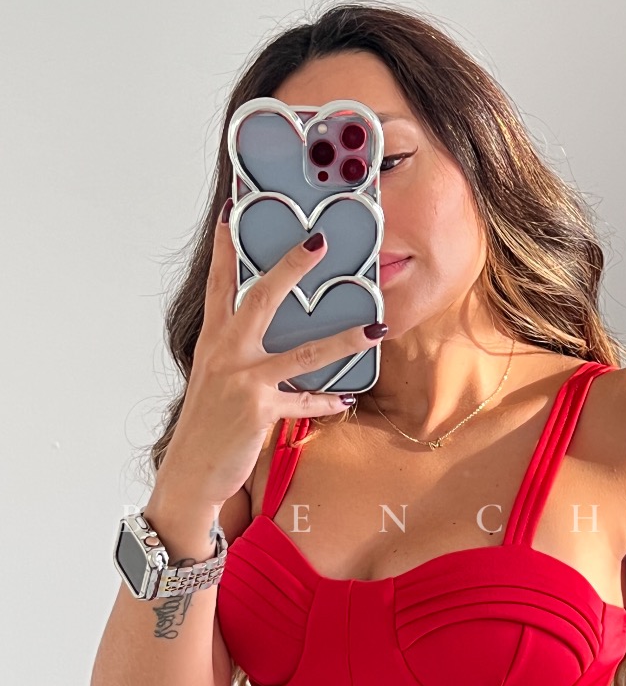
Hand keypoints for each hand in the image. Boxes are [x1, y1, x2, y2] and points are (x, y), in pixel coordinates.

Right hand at [161, 201, 386, 510]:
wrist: (190, 474)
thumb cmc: (206, 428)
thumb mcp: (215, 382)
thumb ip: (239, 355)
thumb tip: (271, 339)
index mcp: (213, 341)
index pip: (219, 284)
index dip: (225, 247)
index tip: (233, 211)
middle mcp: (225, 353)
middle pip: (262, 298)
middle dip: (292, 267)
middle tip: (319, 242)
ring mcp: (243, 380)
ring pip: (303, 353)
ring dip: (344, 340)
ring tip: (375, 328)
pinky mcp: (258, 409)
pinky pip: (304, 402)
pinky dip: (326, 403)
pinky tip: (347, 400)